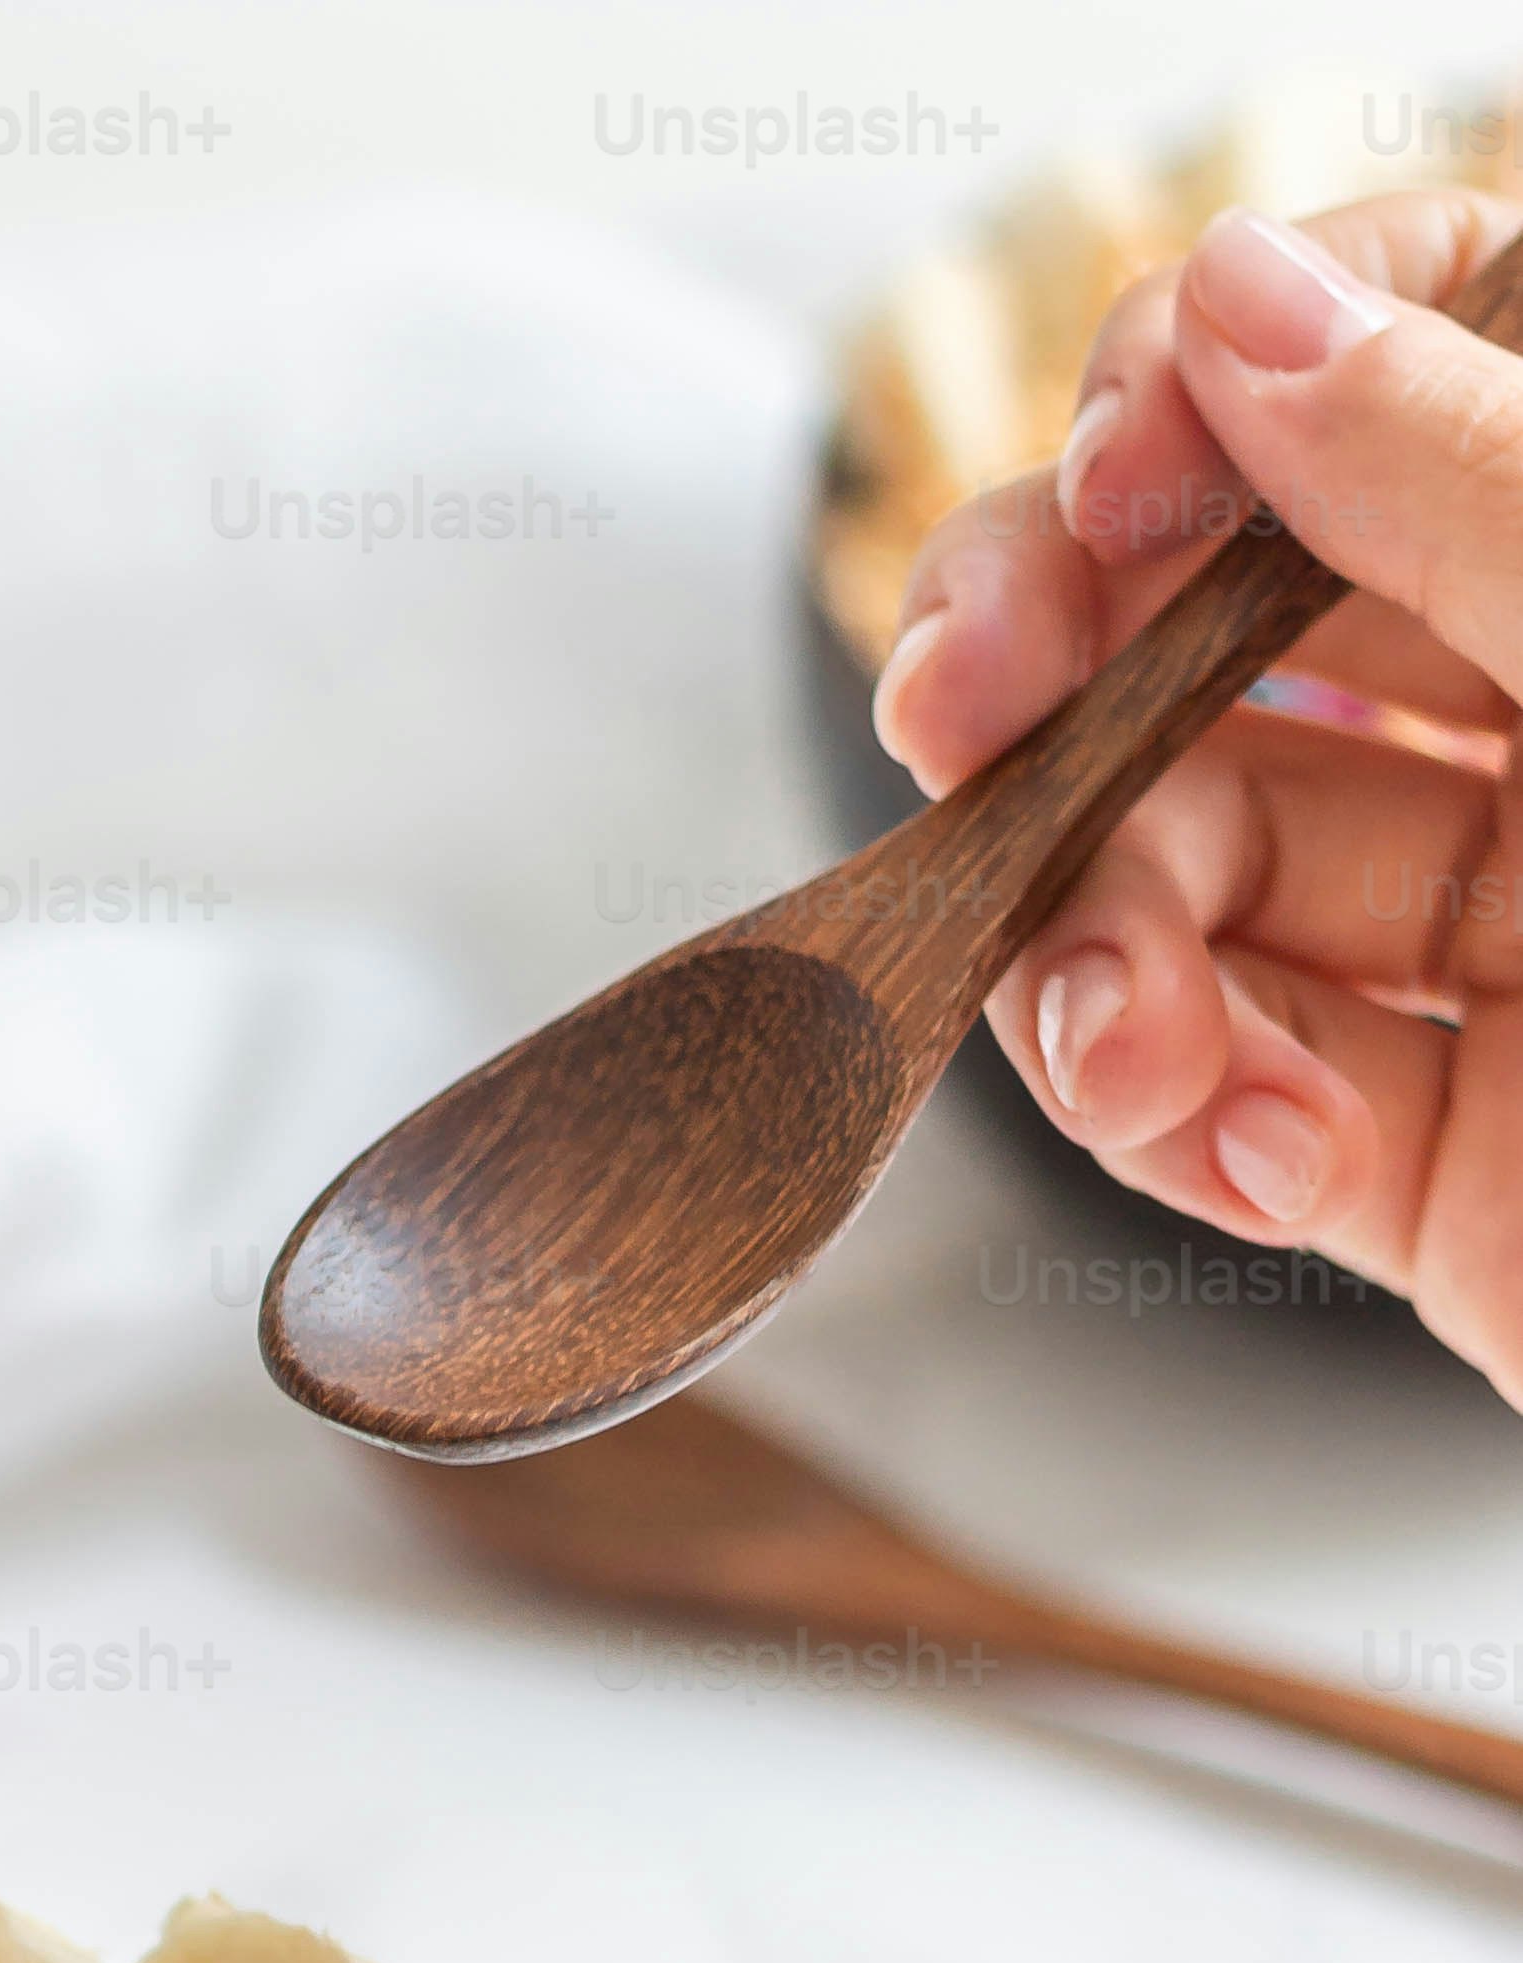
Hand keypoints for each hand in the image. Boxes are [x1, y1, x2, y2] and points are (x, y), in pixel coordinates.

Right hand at [875, 187, 1522, 1395]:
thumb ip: (1487, 485)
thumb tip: (1251, 313)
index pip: (1430, 359)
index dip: (1233, 383)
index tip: (1113, 458)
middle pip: (1261, 634)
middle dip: (1081, 682)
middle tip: (966, 714)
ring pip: (1212, 885)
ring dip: (1109, 951)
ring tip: (1123, 1034)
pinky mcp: (1459, 1175)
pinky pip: (1249, 1105)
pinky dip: (1197, 1124)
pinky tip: (1250, 1144)